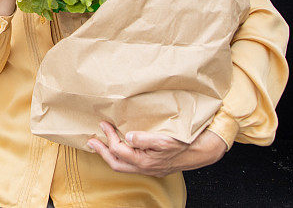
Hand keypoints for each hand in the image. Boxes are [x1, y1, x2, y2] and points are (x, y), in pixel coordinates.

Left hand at [87, 121, 226, 177]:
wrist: (201, 152)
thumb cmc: (184, 143)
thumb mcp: (165, 139)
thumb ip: (146, 139)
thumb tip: (129, 136)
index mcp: (146, 160)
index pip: (119, 150)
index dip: (109, 137)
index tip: (104, 125)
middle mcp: (145, 167)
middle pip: (117, 164)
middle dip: (102, 152)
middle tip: (91, 141)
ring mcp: (149, 168)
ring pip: (123, 166)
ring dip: (110, 155)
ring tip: (100, 145)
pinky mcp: (153, 166)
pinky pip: (131, 164)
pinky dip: (121, 156)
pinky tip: (119, 148)